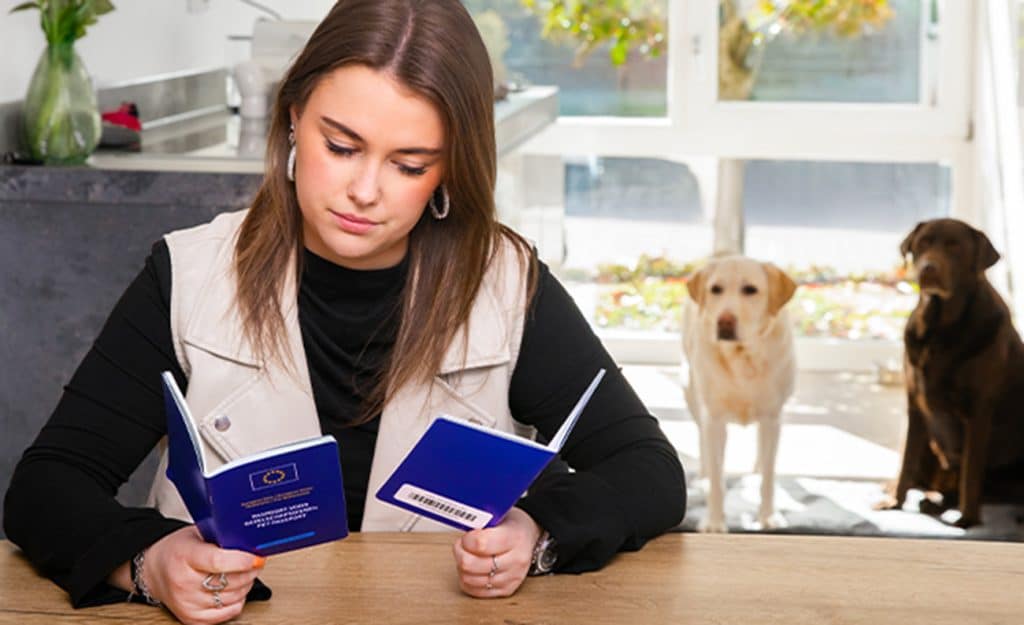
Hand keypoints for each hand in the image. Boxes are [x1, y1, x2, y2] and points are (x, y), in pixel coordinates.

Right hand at [142, 526, 264, 624]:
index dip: (243, 560)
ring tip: (244, 573)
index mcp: (184, 556)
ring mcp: (188, 603)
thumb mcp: (196, 533)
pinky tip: (234, 589)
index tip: (257, 557)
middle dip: (250, 570)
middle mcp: (184, 582)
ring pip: (233, 597)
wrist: (154, 571)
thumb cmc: (177, 550)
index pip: (218, 561)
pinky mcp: (192, 619)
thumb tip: (251, 540)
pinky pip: (228, 613)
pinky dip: (237, 601)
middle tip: (254, 561)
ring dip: (246, 585)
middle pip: (230, 581)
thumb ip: (221, 535)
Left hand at [452, 507, 541, 598]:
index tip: (466, 536)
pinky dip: (467, 580)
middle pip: (471, 564)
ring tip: (467, 556)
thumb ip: (481, 521)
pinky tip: (472, 569)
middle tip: (462, 545)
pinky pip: (475, 591)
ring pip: (470, 579)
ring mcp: (512, 577)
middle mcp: (516, 560)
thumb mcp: (499, 514)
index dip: (466, 540)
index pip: (480, 544)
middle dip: (460, 552)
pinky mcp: (506, 590)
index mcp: (515, 537)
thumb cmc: (511, 525)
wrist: (527, 537)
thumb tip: (460, 525)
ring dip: (462, 568)